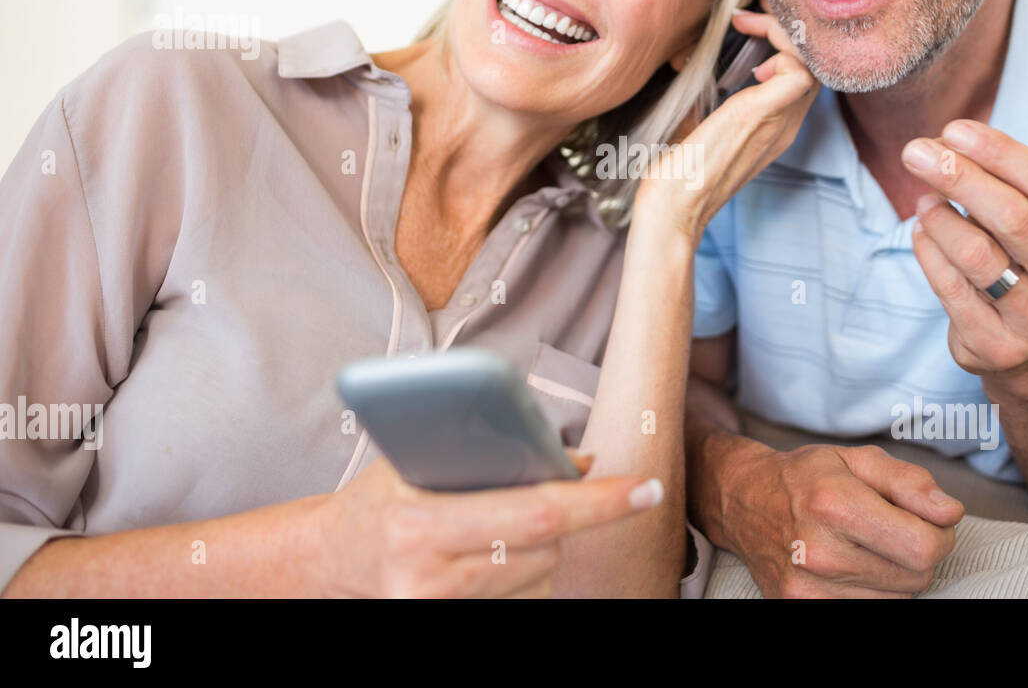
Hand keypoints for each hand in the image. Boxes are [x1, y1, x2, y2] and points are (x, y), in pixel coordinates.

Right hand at [312, 453, 660, 597]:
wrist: (330, 561)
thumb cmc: (379, 499)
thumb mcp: (416, 458)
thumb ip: (491, 451)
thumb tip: (581, 459)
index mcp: (420, 526)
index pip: (535, 512)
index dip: (599, 501)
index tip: (646, 488)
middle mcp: (431, 579)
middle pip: (546, 545)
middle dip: (569, 513)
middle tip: (584, 489)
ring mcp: (442, 612)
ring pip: (542, 573)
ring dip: (543, 545)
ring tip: (496, 523)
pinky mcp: (450, 626)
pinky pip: (529, 600)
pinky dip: (527, 573)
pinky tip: (492, 555)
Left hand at [638, 10, 816, 242]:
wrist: (672, 208)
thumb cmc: (677, 172)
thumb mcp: (697, 124)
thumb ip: (706, 97)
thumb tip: (686, 59)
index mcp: (775, 126)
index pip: (802, 72)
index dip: (784, 40)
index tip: (745, 25)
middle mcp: (786, 124)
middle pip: (813, 63)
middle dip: (787, 28)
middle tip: (750, 14)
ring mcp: (780, 121)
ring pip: (812, 61)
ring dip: (783, 32)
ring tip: (748, 24)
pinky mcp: (761, 115)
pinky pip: (799, 70)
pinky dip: (780, 48)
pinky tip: (749, 51)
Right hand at [722, 442, 963, 597]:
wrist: (744, 501)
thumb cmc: (806, 476)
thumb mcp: (858, 460)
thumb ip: (910, 482)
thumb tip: (950, 512)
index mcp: (835, 505)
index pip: (924, 547)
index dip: (940, 534)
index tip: (929, 520)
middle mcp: (820, 552)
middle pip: (917, 576)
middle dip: (920, 551)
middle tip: (895, 528)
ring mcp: (809, 588)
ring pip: (898, 597)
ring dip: (896, 573)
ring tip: (867, 544)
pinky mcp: (801, 608)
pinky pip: (869, 608)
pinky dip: (872, 589)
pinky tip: (851, 564)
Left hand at [904, 120, 1027, 373]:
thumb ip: (1006, 184)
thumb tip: (947, 143)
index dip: (1001, 152)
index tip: (954, 131)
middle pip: (1014, 216)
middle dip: (959, 176)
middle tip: (916, 152)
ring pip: (977, 253)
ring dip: (939, 217)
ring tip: (924, 200)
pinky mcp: (998, 346)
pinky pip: (950, 286)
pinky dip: (928, 251)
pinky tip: (921, 232)